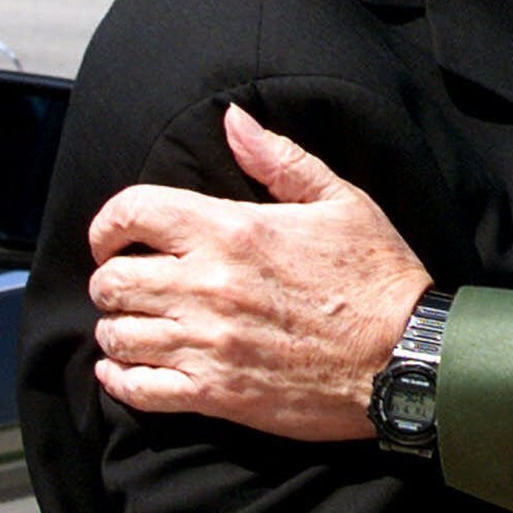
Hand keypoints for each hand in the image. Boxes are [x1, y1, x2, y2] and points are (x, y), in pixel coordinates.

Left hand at [89, 103, 432, 440]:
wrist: (402, 355)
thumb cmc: (377, 275)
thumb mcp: (340, 200)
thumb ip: (279, 159)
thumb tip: (233, 119)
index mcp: (233, 231)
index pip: (134, 211)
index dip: (110, 222)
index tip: (116, 235)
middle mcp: (208, 285)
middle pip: (112, 280)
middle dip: (115, 277)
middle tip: (136, 280)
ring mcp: (205, 344)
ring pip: (117, 334)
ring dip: (120, 326)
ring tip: (140, 322)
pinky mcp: (212, 393)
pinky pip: (134, 388)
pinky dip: (119, 377)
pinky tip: (127, 367)